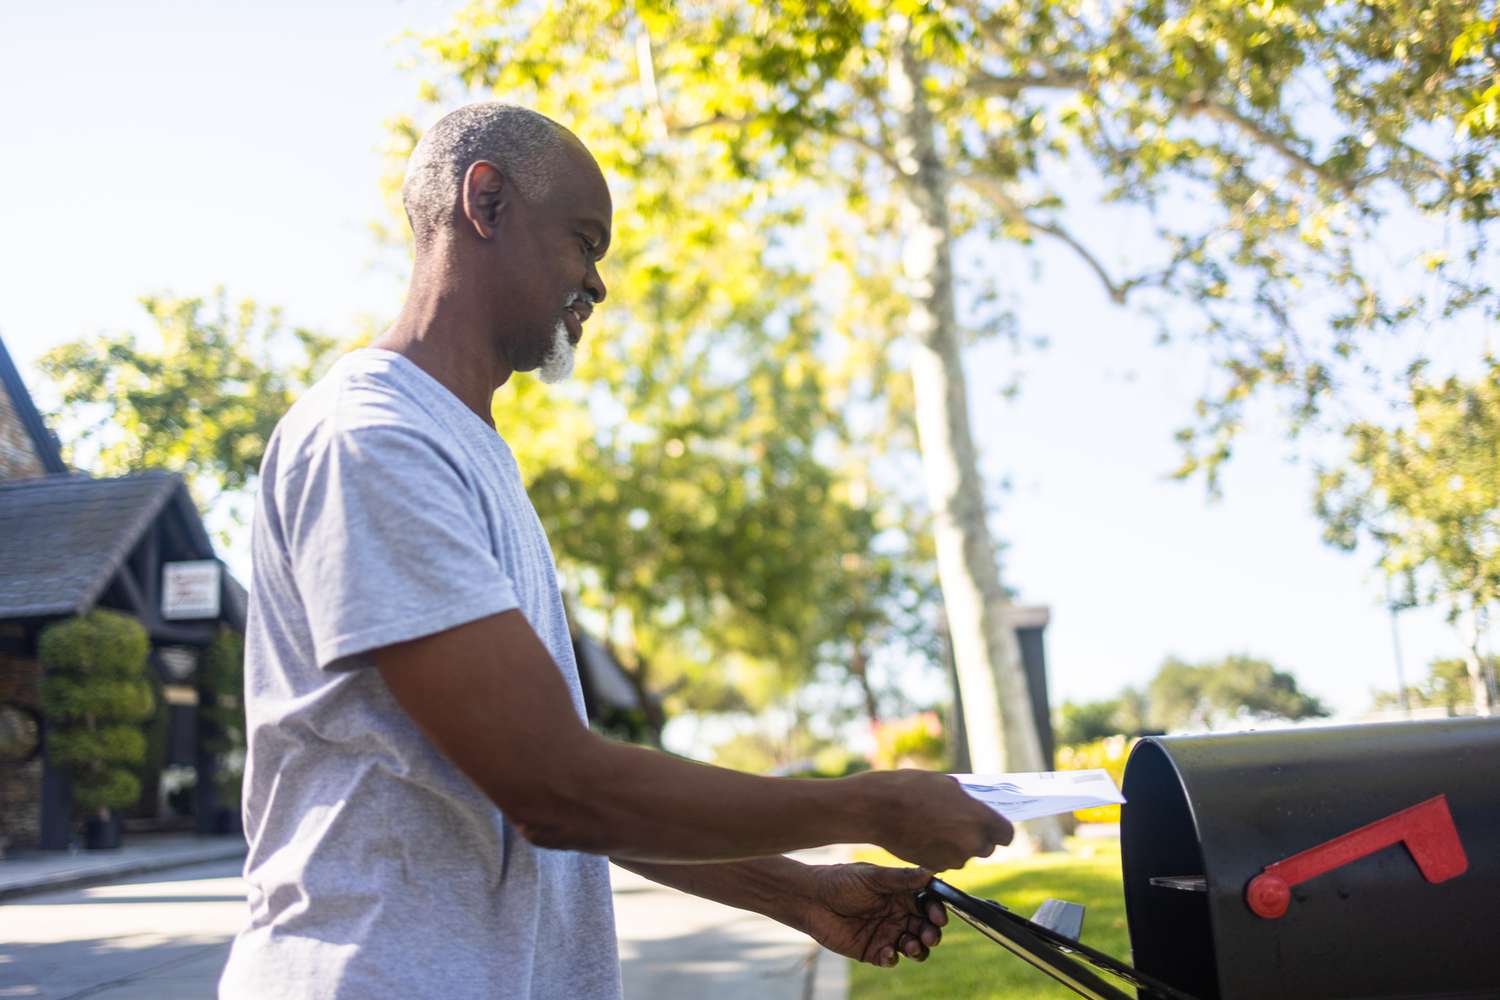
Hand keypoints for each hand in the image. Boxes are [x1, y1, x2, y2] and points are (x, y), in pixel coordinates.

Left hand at [798, 863, 946, 967]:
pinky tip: (888, 953)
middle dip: (931, 934)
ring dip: (917, 949)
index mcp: (901, 895)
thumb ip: (900, 878)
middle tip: (929, 936)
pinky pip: (889, 958)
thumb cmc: (841, 881)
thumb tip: (929, 873)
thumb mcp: (872, 877)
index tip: (939, 917)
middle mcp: (898, 915)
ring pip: (913, 946)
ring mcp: (886, 934)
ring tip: (910, 945)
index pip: (928, 905)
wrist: (812, 899)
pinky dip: (892, 958)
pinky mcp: (872, 950)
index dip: (936, 912)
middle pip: (925, 929)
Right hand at [850, 769, 1013, 870]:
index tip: (991, 824)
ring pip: (964, 855)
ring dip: (956, 845)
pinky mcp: (935, 867)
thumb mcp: (947, 784)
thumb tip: (979, 807)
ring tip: (935, 825)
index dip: (999, 829)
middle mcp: (971, 843)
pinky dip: (939, 851)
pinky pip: (946, 861)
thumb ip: (969, 800)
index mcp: (980, 819)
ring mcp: (953, 858)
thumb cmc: (912, 789)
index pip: (1007, 834)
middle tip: (959, 822)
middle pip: (986, 847)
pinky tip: (924, 835)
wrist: (878, 808)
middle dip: (976, 837)